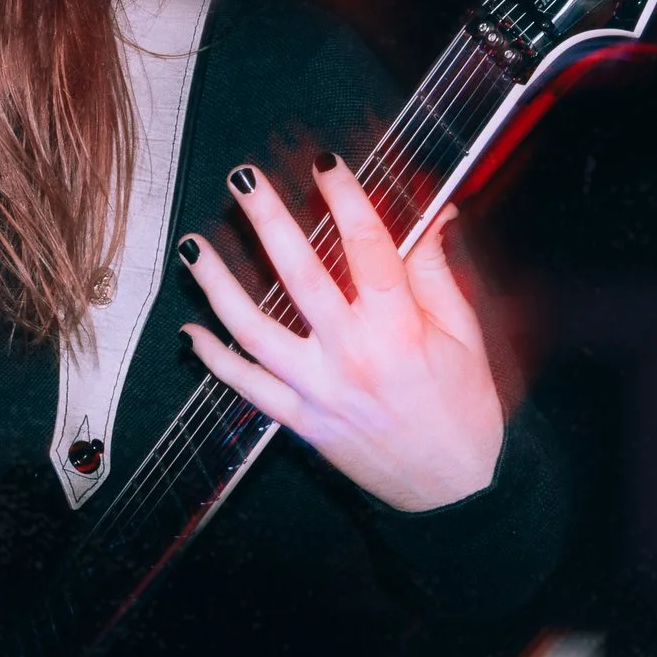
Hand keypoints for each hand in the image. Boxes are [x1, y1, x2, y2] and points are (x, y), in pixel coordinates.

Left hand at [178, 155, 504, 512]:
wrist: (455, 493)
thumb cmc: (464, 408)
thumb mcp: (463, 335)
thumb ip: (436, 273)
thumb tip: (432, 214)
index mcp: (401, 329)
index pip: (368, 249)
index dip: (346, 199)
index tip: (325, 164)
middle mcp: (353, 356)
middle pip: (300, 277)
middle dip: (268, 221)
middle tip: (244, 179)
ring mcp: (320, 391)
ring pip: (254, 331)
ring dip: (217, 287)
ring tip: (192, 248)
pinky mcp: (301, 421)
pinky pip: (247, 388)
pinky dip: (215, 360)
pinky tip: (191, 332)